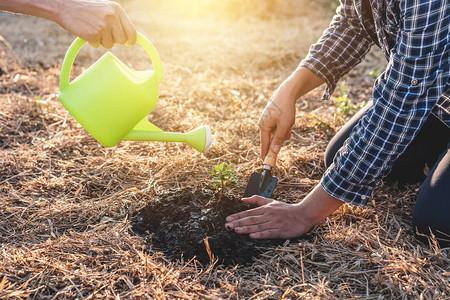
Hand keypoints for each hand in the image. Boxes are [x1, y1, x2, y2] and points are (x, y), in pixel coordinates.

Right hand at [55, 0, 136, 47]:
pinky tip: (85, 31)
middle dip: (113, 40)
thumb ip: (117, 19)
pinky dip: (91, 41)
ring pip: (109, 45)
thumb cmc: (85, 8)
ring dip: (101, 41)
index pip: (132, 31)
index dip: (130, 40)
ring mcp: (103, 26)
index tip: (128, 43)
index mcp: (117, 9)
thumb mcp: (105, 8)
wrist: (63, 5)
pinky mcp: (93, 34)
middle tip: (103, 33)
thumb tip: (128, 36)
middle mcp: (112, 17)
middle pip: (121, 41)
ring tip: (92, 28)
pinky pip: (97, 45)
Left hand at [225, 185, 343, 238]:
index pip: (249, 213)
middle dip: (238, 222)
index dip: (238, 216)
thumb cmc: (286, 209)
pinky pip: (269, 233)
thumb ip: (257, 200)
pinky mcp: (281, 231)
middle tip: (227, 226)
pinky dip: (260, 234)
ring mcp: (275, 223)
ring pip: (258, 226)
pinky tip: (252, 236)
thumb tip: (243, 199)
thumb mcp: (271, 201)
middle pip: (251, 219)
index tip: (228, 219)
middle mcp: (269, 215)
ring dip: (246, 228)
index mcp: (266, 208)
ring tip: (236, 230)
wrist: (303, 214)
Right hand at [259, 81, 295, 158]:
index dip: (266, 153)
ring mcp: (266, 120)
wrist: (287, 92)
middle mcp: (262, 124)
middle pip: (272, 138)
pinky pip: (277, 127)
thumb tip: (274, 151)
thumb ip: (279, 139)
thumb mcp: (285, 125)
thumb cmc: (286, 108)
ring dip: (284, 130)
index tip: (265, 162)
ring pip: (276, 132)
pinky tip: (287, 118)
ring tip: (288, 121)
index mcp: (263, 126)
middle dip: (282, 136)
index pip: (264, 144)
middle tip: (288, 128)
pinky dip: (283, 126)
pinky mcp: (270, 117)